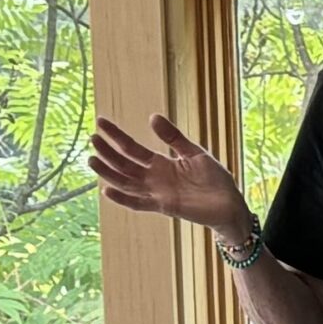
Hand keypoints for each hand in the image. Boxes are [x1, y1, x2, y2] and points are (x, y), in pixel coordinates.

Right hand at [89, 115, 252, 242]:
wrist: (230, 204)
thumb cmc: (215, 179)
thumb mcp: (194, 153)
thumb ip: (173, 138)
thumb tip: (152, 117)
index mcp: (161, 163)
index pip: (132, 148)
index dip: (116, 135)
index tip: (101, 121)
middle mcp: (154, 178)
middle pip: (124, 164)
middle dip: (108, 152)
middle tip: (92, 138)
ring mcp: (157, 193)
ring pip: (126, 182)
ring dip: (108, 173)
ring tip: (92, 160)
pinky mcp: (164, 206)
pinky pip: (139, 203)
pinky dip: (123, 198)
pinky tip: (106, 189)